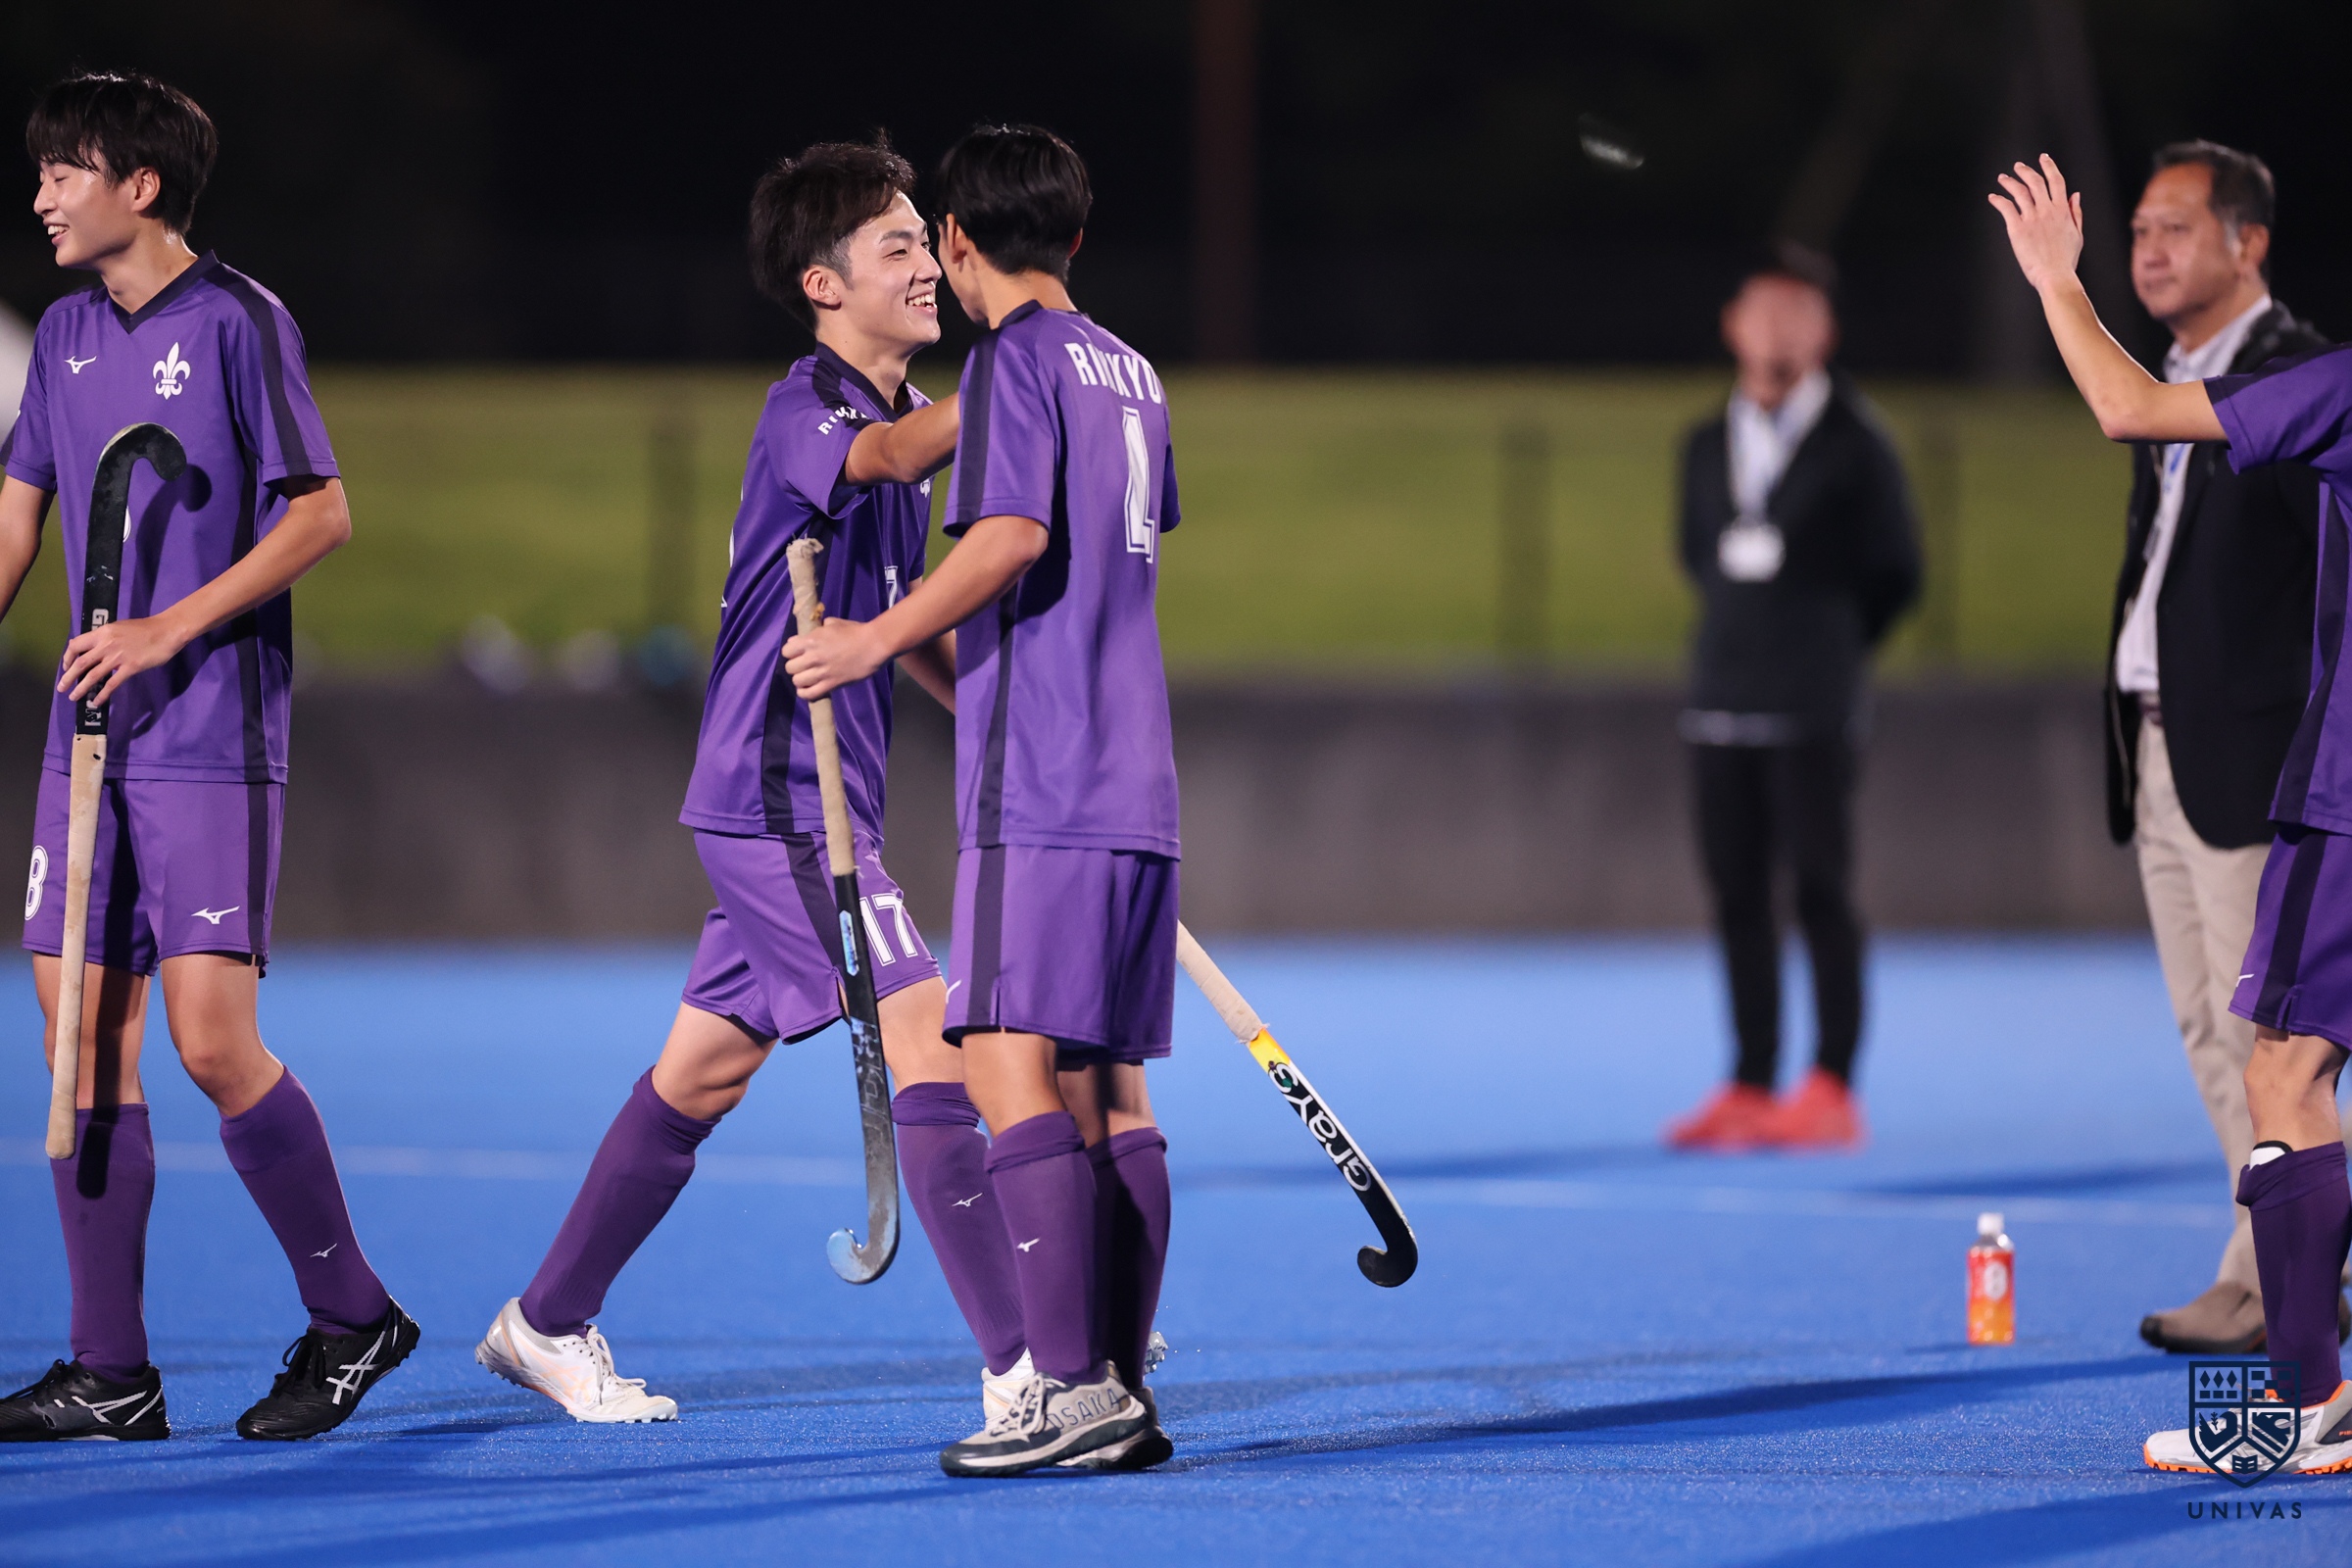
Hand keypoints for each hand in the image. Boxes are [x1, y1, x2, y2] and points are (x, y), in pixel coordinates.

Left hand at [58, 613, 190, 705]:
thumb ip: (106, 637)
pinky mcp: (130, 667)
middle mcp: (106, 645)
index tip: (66, 667)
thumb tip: (95, 648)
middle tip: (62, 688)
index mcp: (102, 633)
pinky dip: (102, 694)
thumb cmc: (145, 629)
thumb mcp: (119, 627)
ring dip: (81, 688)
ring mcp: (117, 657)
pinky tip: (96, 701)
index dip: (67, 658)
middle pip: (80, 663)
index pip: (76, 645)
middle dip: (68, 677)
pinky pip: (112, 683)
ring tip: (73, 697)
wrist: (167, 631)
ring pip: (93, 675)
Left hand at [783, 616, 886, 700]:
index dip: (791, 653)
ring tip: (808, 678)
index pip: (786, 651)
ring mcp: (821, 672)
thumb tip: (797, 640)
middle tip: (804, 666)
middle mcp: (812, 657)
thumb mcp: (832, 624)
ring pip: (797, 681)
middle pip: (790, 668)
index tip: (798, 654)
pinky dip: (805, 693)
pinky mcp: (831, 684)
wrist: (873, 645)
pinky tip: (808, 689)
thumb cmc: (855, 631)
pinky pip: (809, 694)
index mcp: (811, 640)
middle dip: (795, 667)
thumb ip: (814, 631)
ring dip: (801, 680)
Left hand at [1988, 154, 2084, 295]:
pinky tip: (1992, 197)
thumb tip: (2075, 195)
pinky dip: (1998, 200)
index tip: (2044, 159)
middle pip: (2036, 182)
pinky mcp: (2017, 229)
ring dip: (2009, 182)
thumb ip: (2075, 213)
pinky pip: (2006, 208)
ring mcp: (2032, 218)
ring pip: (2019, 192)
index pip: (2056, 181)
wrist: (2054, 275)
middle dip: (2026, 171)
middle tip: (2018, 166)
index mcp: (2062, 210)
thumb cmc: (2066, 259)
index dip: (2049, 167)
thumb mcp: (2077, 234)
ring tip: (2002, 178)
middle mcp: (2047, 210)